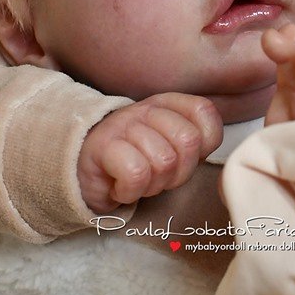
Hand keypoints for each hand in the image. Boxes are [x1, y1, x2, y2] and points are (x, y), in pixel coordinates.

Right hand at [77, 92, 222, 212]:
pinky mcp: (102, 146)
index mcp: (168, 104)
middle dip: (179, 172)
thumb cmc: (133, 160)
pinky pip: (136, 173)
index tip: (185, 159)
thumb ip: (195, 139)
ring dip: (153, 184)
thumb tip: (212, 145)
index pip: (205, 114)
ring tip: (138, 180)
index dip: (204, 146)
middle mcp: (147, 109)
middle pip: (188, 142)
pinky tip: (121, 187)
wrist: (83, 170)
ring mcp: (123, 125)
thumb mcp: (168, 147)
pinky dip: (131, 191)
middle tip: (158, 176)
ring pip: (164, 161)